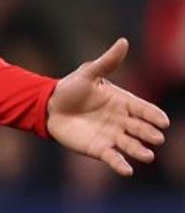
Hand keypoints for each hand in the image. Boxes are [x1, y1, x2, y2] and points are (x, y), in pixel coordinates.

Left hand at [46, 38, 169, 175]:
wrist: (48, 107)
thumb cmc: (70, 88)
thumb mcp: (88, 73)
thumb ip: (107, 61)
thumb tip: (124, 41)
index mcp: (122, 102)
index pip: (143, 109)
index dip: (153, 115)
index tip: (163, 121)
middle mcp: (121, 120)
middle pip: (139, 128)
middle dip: (149, 133)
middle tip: (157, 137)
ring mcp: (111, 136)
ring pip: (130, 144)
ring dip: (139, 151)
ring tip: (147, 156)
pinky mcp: (99, 149)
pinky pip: (113, 158)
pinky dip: (120, 165)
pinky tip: (127, 170)